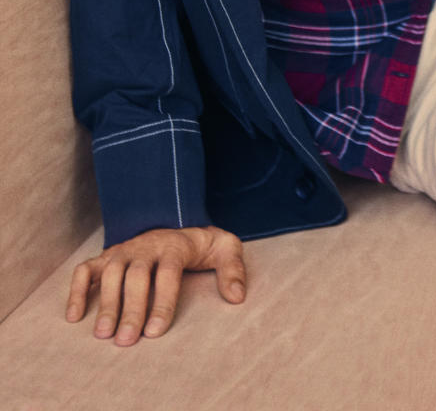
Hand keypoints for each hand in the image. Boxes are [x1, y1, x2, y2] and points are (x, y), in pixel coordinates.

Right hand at [65, 225, 245, 345]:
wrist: (178, 219)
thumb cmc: (202, 244)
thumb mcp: (225, 247)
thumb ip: (233, 268)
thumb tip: (237, 296)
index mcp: (175, 245)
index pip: (167, 274)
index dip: (161, 303)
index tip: (154, 332)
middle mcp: (146, 246)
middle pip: (136, 277)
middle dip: (130, 310)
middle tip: (126, 341)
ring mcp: (124, 250)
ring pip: (110, 273)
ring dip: (104, 303)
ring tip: (103, 334)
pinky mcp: (107, 255)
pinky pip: (86, 269)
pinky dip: (76, 289)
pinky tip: (74, 316)